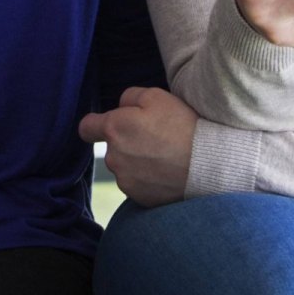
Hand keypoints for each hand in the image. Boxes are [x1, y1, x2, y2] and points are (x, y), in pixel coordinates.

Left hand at [79, 87, 197, 206]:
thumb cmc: (182, 126)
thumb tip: (120, 107)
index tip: (108, 124)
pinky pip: (138, 184)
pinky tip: (168, 171)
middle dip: (127, 141)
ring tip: (166, 155)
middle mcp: (113, 157)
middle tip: (156, 136)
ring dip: (138, 161)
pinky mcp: (139, 198)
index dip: (96, 124)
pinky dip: (148, 179)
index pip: (86, 128)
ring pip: (125, 167)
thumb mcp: (156, 96)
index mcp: (114, 129)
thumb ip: (129, 97)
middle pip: (112, 147)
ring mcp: (125, 181)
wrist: (207, 164)